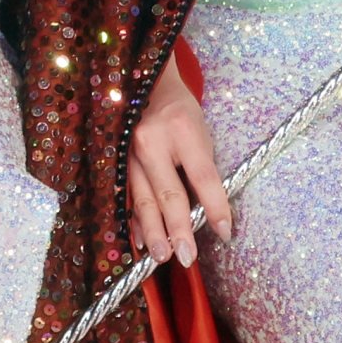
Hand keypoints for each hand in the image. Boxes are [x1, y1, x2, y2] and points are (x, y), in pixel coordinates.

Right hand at [127, 57, 228, 265]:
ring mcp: (129, 152)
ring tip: (163, 256)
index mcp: (183, 129)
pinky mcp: (116, 161)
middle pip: (169, 193)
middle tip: (187, 257)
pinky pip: (127, 197)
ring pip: (143, 200)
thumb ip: (202, 167)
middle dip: (179, 229)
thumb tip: (206, 211)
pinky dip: (135, 221)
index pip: (204, 176)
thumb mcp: (200, 130)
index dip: (215, 207)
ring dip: (155, 232)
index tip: (225, 232)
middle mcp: (152, 141)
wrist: (145, 85)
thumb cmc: (180, 111)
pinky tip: (141, 242)